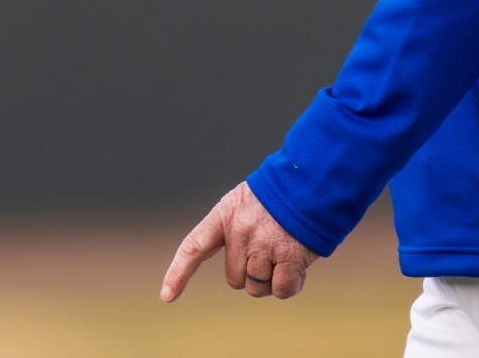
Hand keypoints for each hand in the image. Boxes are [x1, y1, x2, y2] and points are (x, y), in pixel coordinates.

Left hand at [160, 182, 318, 301]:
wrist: (311, 182)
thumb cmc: (279, 198)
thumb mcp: (247, 204)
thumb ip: (236, 232)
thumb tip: (241, 273)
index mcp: (225, 215)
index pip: (194, 246)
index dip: (179, 273)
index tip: (167, 296)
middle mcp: (240, 231)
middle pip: (234, 278)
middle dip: (251, 273)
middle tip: (269, 252)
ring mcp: (263, 244)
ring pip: (257, 287)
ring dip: (271, 279)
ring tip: (284, 253)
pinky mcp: (288, 256)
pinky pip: (280, 289)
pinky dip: (291, 285)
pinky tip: (298, 267)